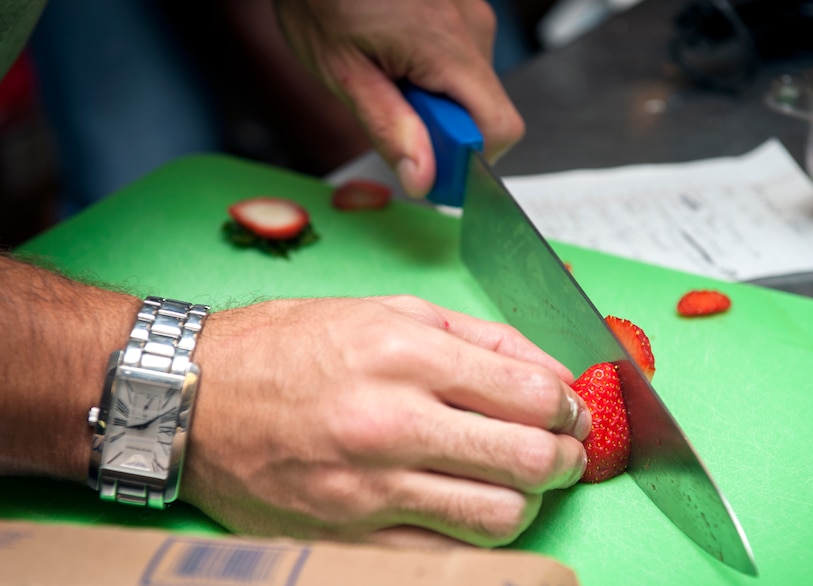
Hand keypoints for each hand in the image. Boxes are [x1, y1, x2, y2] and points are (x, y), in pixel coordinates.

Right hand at [183, 295, 588, 546]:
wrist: (194, 400)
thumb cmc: (287, 346)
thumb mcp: (385, 311)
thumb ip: (478, 338)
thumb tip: (552, 372)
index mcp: (404, 355)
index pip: (530, 393)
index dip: (569, 405)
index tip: (569, 408)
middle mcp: (391, 423)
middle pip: (529, 461)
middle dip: (567, 457)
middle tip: (565, 448)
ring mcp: (370, 489)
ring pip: (500, 517)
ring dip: (529, 499)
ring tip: (519, 478)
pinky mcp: (351, 534)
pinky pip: (446, 550)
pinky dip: (477, 530)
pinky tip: (471, 501)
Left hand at [274, 0, 524, 196]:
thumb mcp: (342, 73)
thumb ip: (388, 128)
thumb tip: (424, 179)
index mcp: (447, 48)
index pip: (499, 128)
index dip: (468, 161)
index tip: (429, 168)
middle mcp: (473, 28)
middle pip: (484, 112)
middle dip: (441, 129)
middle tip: (390, 109)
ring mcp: (472, 15)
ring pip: (471, 90)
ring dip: (435, 101)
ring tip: (386, 74)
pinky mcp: (463, 11)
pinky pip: (461, 63)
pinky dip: (433, 76)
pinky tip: (395, 55)